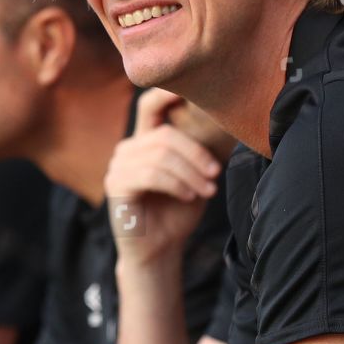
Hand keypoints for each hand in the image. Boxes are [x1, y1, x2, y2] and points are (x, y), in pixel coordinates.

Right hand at [105, 90, 223, 263]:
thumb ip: (199, 150)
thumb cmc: (178, 211)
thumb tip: (227, 122)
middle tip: (215, 174)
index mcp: (145, 140)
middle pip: (165, 135)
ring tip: (207, 191)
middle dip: (196, 154)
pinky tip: (188, 196)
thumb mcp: (195, 175)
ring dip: (190, 173)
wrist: (160, 249)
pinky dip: (176, 184)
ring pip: (161, 155)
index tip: (194, 96)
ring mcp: (118, 166)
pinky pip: (150, 174)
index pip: (150, 105)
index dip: (167, 93)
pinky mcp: (116, 185)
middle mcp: (128, 148)